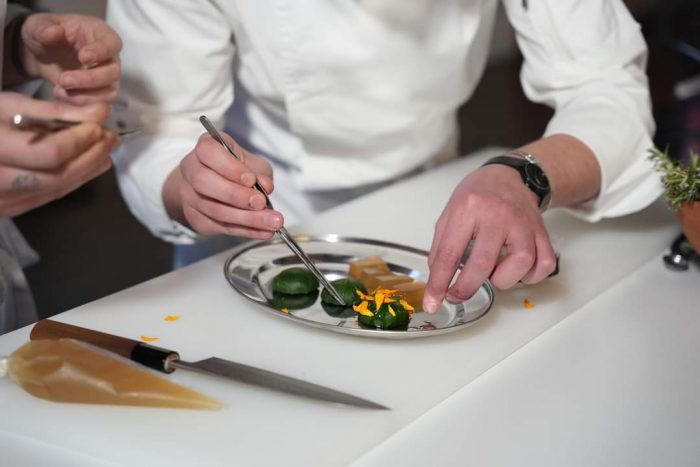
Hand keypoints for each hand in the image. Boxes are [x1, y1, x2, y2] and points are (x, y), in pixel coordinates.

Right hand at [0, 92, 117, 216]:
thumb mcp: (8, 106)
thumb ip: (54, 112)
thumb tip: (100, 113)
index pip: (50, 152)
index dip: (80, 140)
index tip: (100, 124)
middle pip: (58, 175)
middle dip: (90, 155)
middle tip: (111, 137)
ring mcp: (3, 201)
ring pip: (57, 188)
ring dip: (88, 169)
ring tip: (106, 148)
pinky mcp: (10, 208)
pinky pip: (49, 195)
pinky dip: (74, 179)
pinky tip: (90, 164)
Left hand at [19, 13, 121, 104]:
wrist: (41, 54)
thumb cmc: (45, 34)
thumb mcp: (37, 26)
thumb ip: (44, 28)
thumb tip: (54, 32)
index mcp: (99, 34)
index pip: (111, 43)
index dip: (101, 52)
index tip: (84, 57)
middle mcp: (109, 58)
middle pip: (113, 72)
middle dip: (89, 79)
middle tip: (64, 80)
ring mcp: (106, 78)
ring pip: (109, 93)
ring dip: (85, 96)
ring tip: (59, 91)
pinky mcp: (99, 95)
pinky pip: (100, 106)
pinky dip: (81, 106)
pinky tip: (62, 97)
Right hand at [166, 132, 282, 238]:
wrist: (214, 187)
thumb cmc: (236, 170)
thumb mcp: (252, 164)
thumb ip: (259, 173)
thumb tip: (266, 187)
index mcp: (205, 148)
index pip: (208, 152)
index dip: (229, 167)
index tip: (251, 179)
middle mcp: (191, 169)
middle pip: (204, 183)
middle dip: (236, 195)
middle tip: (261, 203)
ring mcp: (189, 195)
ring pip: (214, 209)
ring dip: (246, 218)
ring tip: (272, 222)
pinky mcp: (195, 218)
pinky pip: (220, 227)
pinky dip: (246, 230)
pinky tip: (264, 231)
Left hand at [423, 165, 557, 313]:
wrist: (509, 176)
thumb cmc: (478, 195)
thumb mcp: (449, 213)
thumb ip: (441, 247)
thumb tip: (437, 281)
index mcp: (468, 208)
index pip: (450, 254)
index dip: (439, 284)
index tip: (433, 302)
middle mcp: (498, 214)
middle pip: (483, 263)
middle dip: (466, 288)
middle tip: (457, 294)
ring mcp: (523, 222)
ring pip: (521, 264)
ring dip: (503, 279)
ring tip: (493, 272)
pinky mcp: (542, 231)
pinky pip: (544, 264)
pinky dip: (530, 276)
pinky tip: (516, 270)